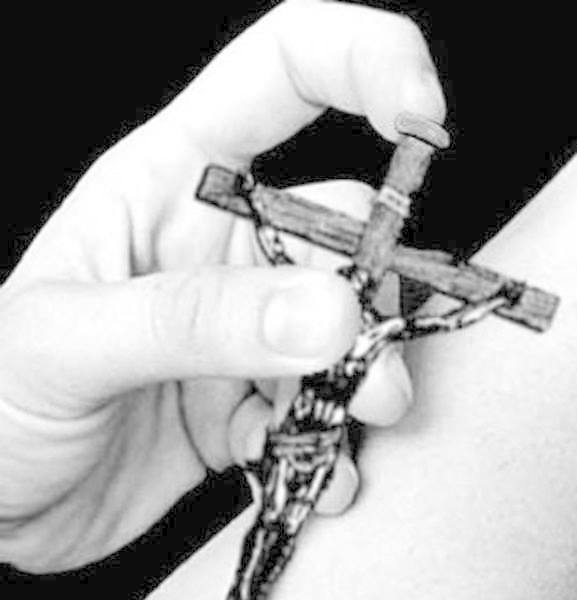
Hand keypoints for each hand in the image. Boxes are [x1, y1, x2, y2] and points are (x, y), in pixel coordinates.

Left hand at [0, 1, 444, 571]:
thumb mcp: (69, 343)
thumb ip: (196, 320)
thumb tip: (331, 311)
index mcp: (167, 184)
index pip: (281, 74)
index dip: (363, 63)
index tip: (424, 116)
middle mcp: (216, 248)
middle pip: (339, 234)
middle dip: (370, 300)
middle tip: (373, 385)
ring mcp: (237, 332)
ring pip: (344, 332)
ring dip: (359, 386)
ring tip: (338, 443)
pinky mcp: (246, 406)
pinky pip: (318, 411)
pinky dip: (329, 446)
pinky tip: (312, 477)